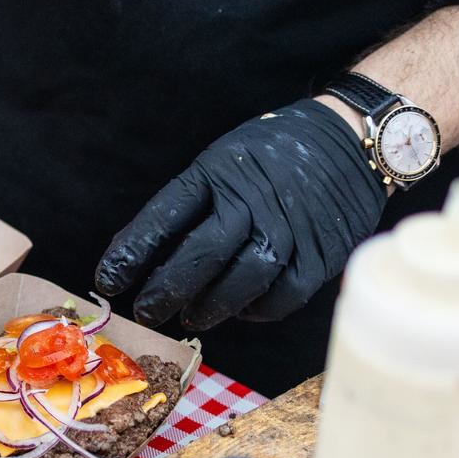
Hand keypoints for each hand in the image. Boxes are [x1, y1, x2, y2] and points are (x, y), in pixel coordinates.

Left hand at [95, 99, 387, 329]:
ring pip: (241, 282)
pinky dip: (257, 310)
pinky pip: (282, 297)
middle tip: (145, 313)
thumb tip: (140, 253)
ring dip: (209, 307)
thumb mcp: (225, 159)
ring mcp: (290, 230)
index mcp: (220, 172)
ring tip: (190, 317)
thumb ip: (191, 202)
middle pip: (201, 255)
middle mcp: (253, 201)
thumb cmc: (273, 155)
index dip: (133, 251)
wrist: (351, 140)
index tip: (107, 281)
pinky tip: (242, 310)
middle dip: (165, 290)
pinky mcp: (320, 255)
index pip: (166, 214)